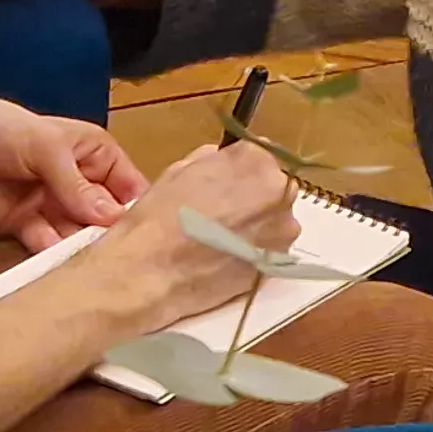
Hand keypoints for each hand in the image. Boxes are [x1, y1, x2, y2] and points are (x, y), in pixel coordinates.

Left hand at [0, 93, 141, 250]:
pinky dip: (56, 254)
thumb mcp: (46, 147)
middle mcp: (78, 181)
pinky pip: (48, 244)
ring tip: (96, 265)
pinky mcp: (25, 228)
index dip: (135, 205)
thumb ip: (76, 185)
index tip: (148, 232)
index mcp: (92, 152)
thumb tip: (110, 217)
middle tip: (123, 257)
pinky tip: (65, 265)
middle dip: (111, 232)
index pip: (126, 182)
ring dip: (84, 247)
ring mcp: (52, 206)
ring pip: (78, 232)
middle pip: (105, 213)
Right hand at [95, 140, 298, 328]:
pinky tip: (226, 258)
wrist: (150, 272)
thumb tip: (224, 163)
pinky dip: (253, 251)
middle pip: (273, 189)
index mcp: (255, 160)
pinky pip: (270, 249)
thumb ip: (213, 161)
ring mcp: (282, 229)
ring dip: (256, 226)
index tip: (225, 187)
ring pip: (274, 220)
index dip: (239, 174)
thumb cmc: (158, 219)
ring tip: (221, 240)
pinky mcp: (276, 262)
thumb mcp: (180, 171)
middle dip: (253, 199)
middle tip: (222, 215)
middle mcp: (279, 191)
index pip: (259, 158)